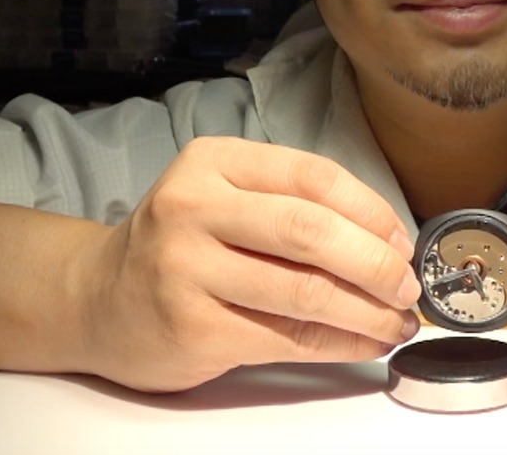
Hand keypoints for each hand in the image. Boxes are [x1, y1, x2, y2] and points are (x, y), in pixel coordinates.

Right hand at [73, 137, 421, 391]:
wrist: (96, 300)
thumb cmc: (179, 245)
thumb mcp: (223, 198)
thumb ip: (292, 205)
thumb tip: (388, 242)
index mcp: (212, 163)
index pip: (313, 177)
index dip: (371, 212)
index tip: (403, 241)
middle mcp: (193, 209)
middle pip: (310, 232)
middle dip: (376, 264)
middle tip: (409, 287)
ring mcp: (187, 270)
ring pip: (304, 292)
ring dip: (368, 312)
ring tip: (398, 322)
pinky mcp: (193, 328)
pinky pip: (287, 339)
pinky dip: (340, 344)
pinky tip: (365, 343)